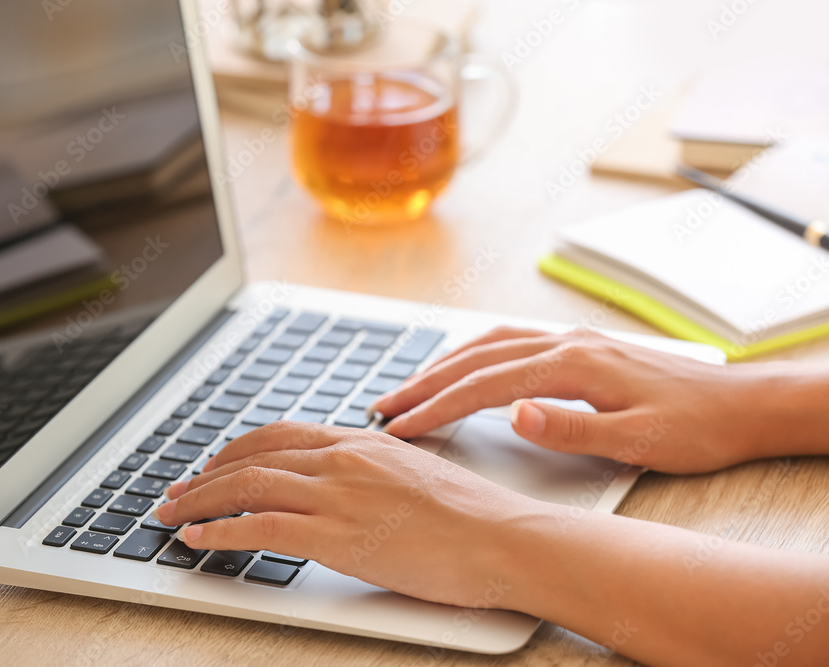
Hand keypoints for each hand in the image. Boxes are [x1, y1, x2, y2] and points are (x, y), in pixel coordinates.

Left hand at [155, 422, 534, 607]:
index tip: (214, 464)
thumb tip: (345, 481)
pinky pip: (259, 528)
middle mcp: (341, 459)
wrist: (502, 537)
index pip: (279, 435)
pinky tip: (199, 539)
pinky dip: (219, 532)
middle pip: (252, 457)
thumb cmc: (470, 513)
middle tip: (177, 491)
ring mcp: (336, 495)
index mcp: (359, 441)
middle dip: (204, 476)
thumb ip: (370, 470)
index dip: (236, 449)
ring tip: (172, 515)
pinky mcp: (336, 536)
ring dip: (198, 501)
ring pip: (245, 486)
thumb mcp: (414, 472)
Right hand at [374, 327, 780, 473]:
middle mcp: (566, 343)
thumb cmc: (694, 427)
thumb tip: (514, 415)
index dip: (436, 407)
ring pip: (488, 343)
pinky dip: (473, 354)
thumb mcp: (637, 440)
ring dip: (443, 365)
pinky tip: (463, 367)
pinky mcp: (578, 346)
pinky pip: (509, 342)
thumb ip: (572, 428)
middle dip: (424, 382)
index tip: (400, 426)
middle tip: (383, 406)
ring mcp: (571, 340)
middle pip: (476, 357)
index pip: (485, 386)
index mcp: (573, 364)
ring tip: (408, 388)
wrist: (740, 404)